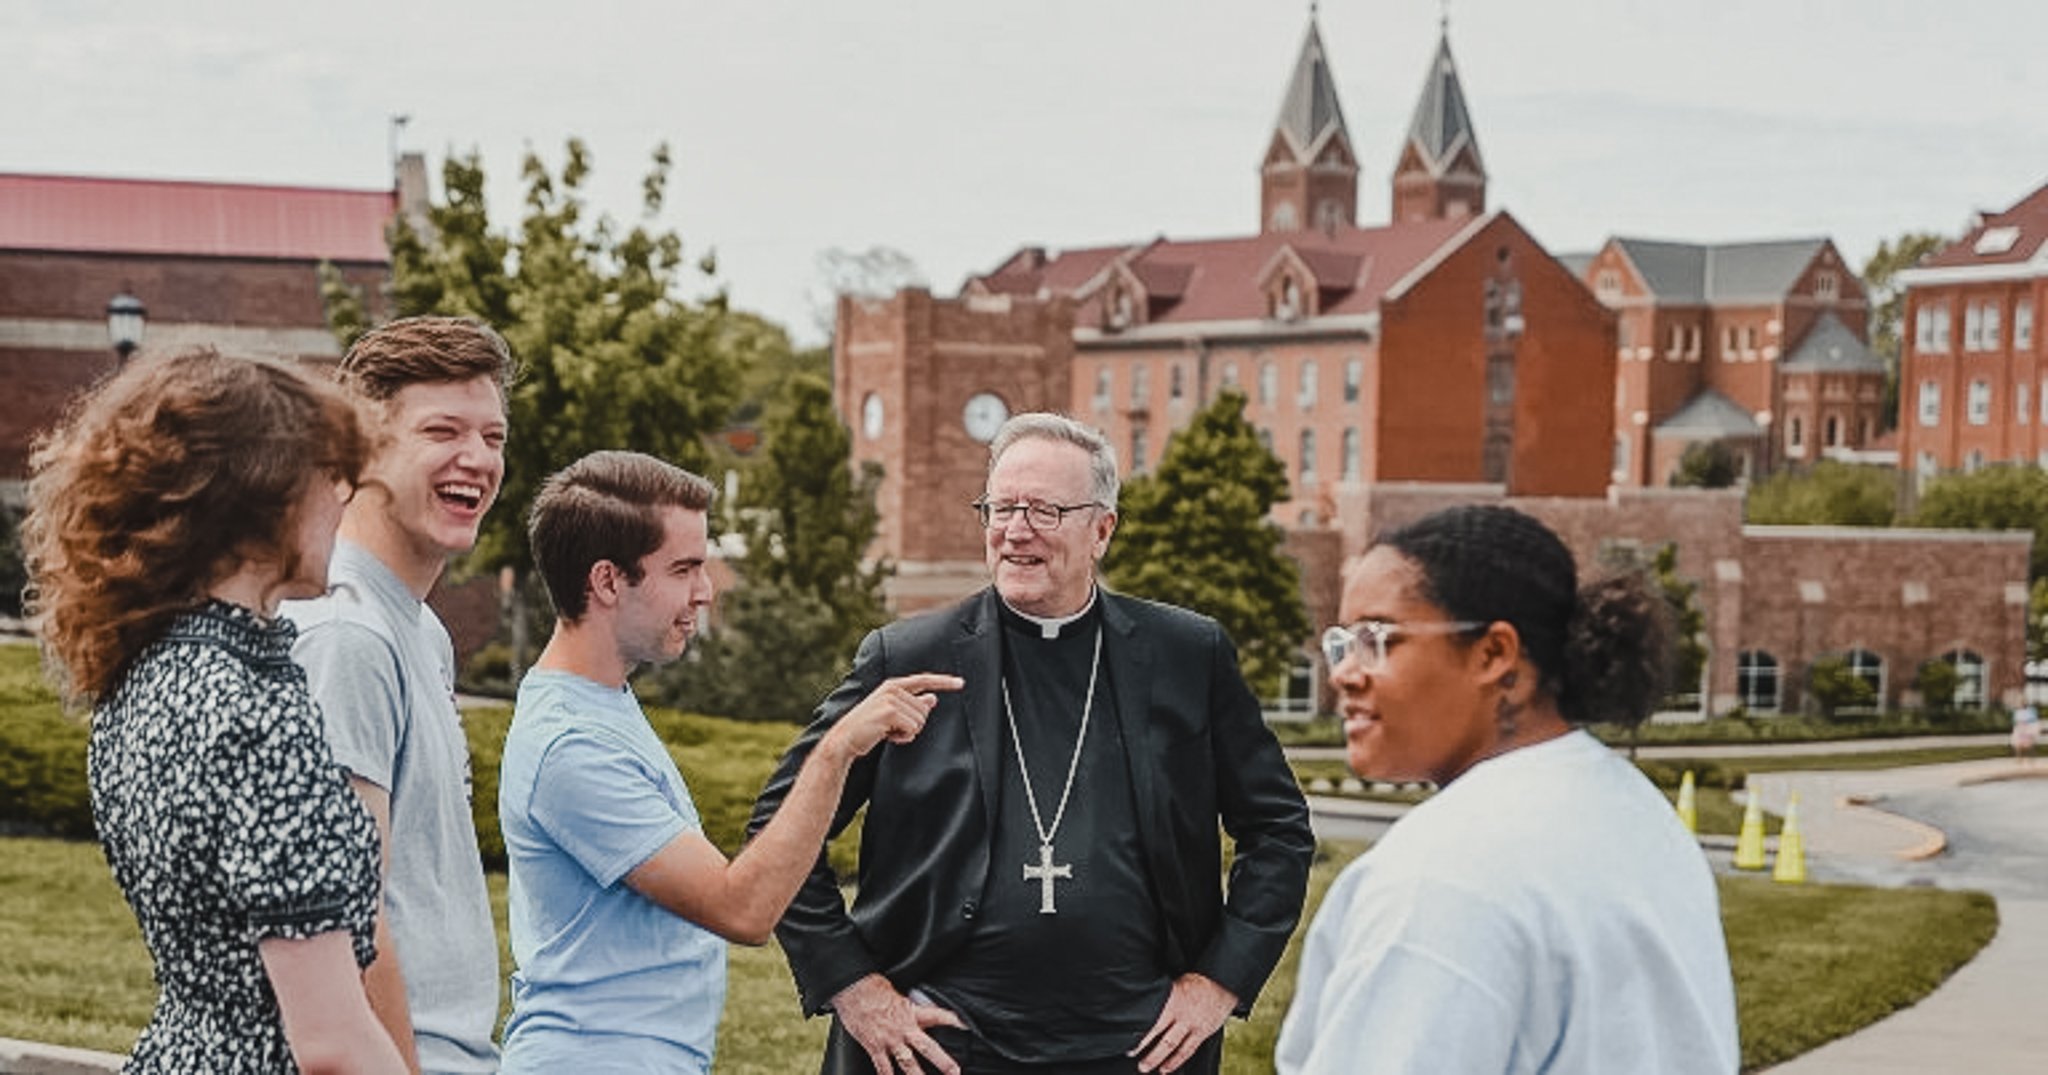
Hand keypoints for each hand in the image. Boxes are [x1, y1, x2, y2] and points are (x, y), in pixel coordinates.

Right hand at [824, 673, 962, 759]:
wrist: (845, 740)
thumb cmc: (868, 728)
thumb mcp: (892, 714)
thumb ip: (912, 704)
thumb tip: (933, 698)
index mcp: (893, 686)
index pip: (924, 680)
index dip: (944, 682)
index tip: (961, 683)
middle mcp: (893, 689)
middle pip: (925, 709)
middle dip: (913, 724)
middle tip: (892, 728)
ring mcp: (891, 699)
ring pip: (920, 720)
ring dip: (907, 732)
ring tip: (887, 731)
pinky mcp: (890, 712)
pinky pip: (912, 728)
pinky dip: (902, 737)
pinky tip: (887, 736)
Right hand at [831, 974, 965, 1074]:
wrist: (852, 990)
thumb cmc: (873, 989)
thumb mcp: (898, 993)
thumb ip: (910, 1005)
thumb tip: (920, 1005)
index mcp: (912, 1013)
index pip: (939, 1016)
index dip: (955, 1021)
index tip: (968, 1027)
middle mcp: (903, 1029)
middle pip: (928, 1048)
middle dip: (943, 1062)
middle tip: (955, 1072)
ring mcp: (889, 1041)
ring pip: (908, 1064)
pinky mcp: (874, 1048)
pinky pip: (883, 1068)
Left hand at [1130, 973, 1236, 1073]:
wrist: (1223, 984)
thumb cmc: (1198, 981)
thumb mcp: (1176, 982)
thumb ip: (1163, 995)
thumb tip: (1144, 1002)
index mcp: (1172, 998)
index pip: (1151, 1015)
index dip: (1138, 1027)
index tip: (1126, 1035)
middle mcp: (1181, 1014)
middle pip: (1158, 1033)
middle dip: (1142, 1046)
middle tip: (1130, 1054)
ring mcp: (1192, 1025)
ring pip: (1171, 1045)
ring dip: (1156, 1058)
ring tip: (1144, 1067)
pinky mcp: (1202, 1033)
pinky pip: (1187, 1051)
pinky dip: (1175, 1062)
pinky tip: (1165, 1069)